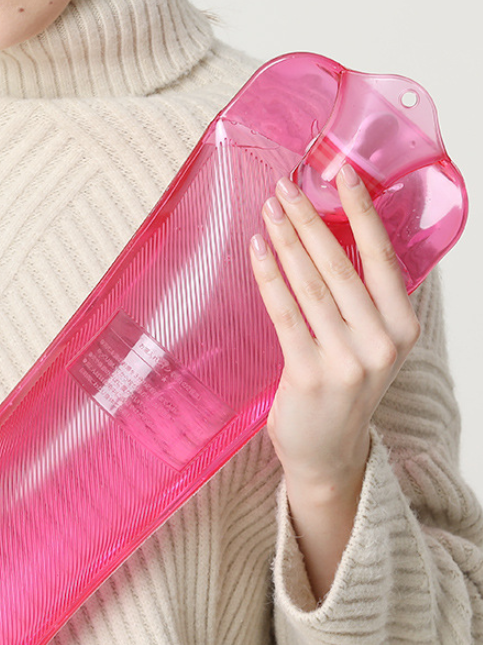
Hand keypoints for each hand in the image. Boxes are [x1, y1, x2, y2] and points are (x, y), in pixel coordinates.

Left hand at [249, 164, 420, 597]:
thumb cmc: (345, 390)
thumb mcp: (371, 346)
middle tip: (285, 186)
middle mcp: (383, 341)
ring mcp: (348, 359)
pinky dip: (270, 277)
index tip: (341, 174)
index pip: (382, 257)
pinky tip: (258, 249)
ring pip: (312, 285)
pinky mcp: (311, 373)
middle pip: (342, 265)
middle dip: (311, 220)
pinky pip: (286, 314)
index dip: (360, 212)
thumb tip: (335, 237)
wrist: (328, 453)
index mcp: (404, 327)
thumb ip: (364, 301)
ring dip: (287, 241)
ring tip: (269, 209)